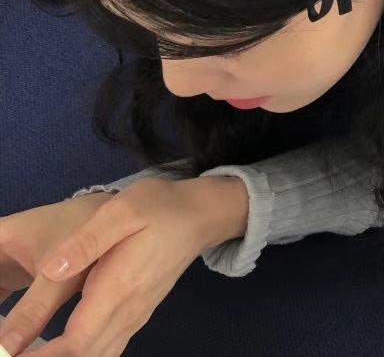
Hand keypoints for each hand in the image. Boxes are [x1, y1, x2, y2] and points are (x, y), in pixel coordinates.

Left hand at [0, 177, 234, 356]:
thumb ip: (86, 241)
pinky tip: (62, 350)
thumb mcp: (122, 210)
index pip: (77, 341)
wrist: (200, 214)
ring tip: (34, 353)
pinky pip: (109, 349)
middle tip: (13, 356)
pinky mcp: (138, 313)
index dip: (43, 356)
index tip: (12, 355)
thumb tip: (50, 269)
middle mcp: (129, 310)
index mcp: (120, 286)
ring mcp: (136, 315)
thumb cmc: (159, 207)